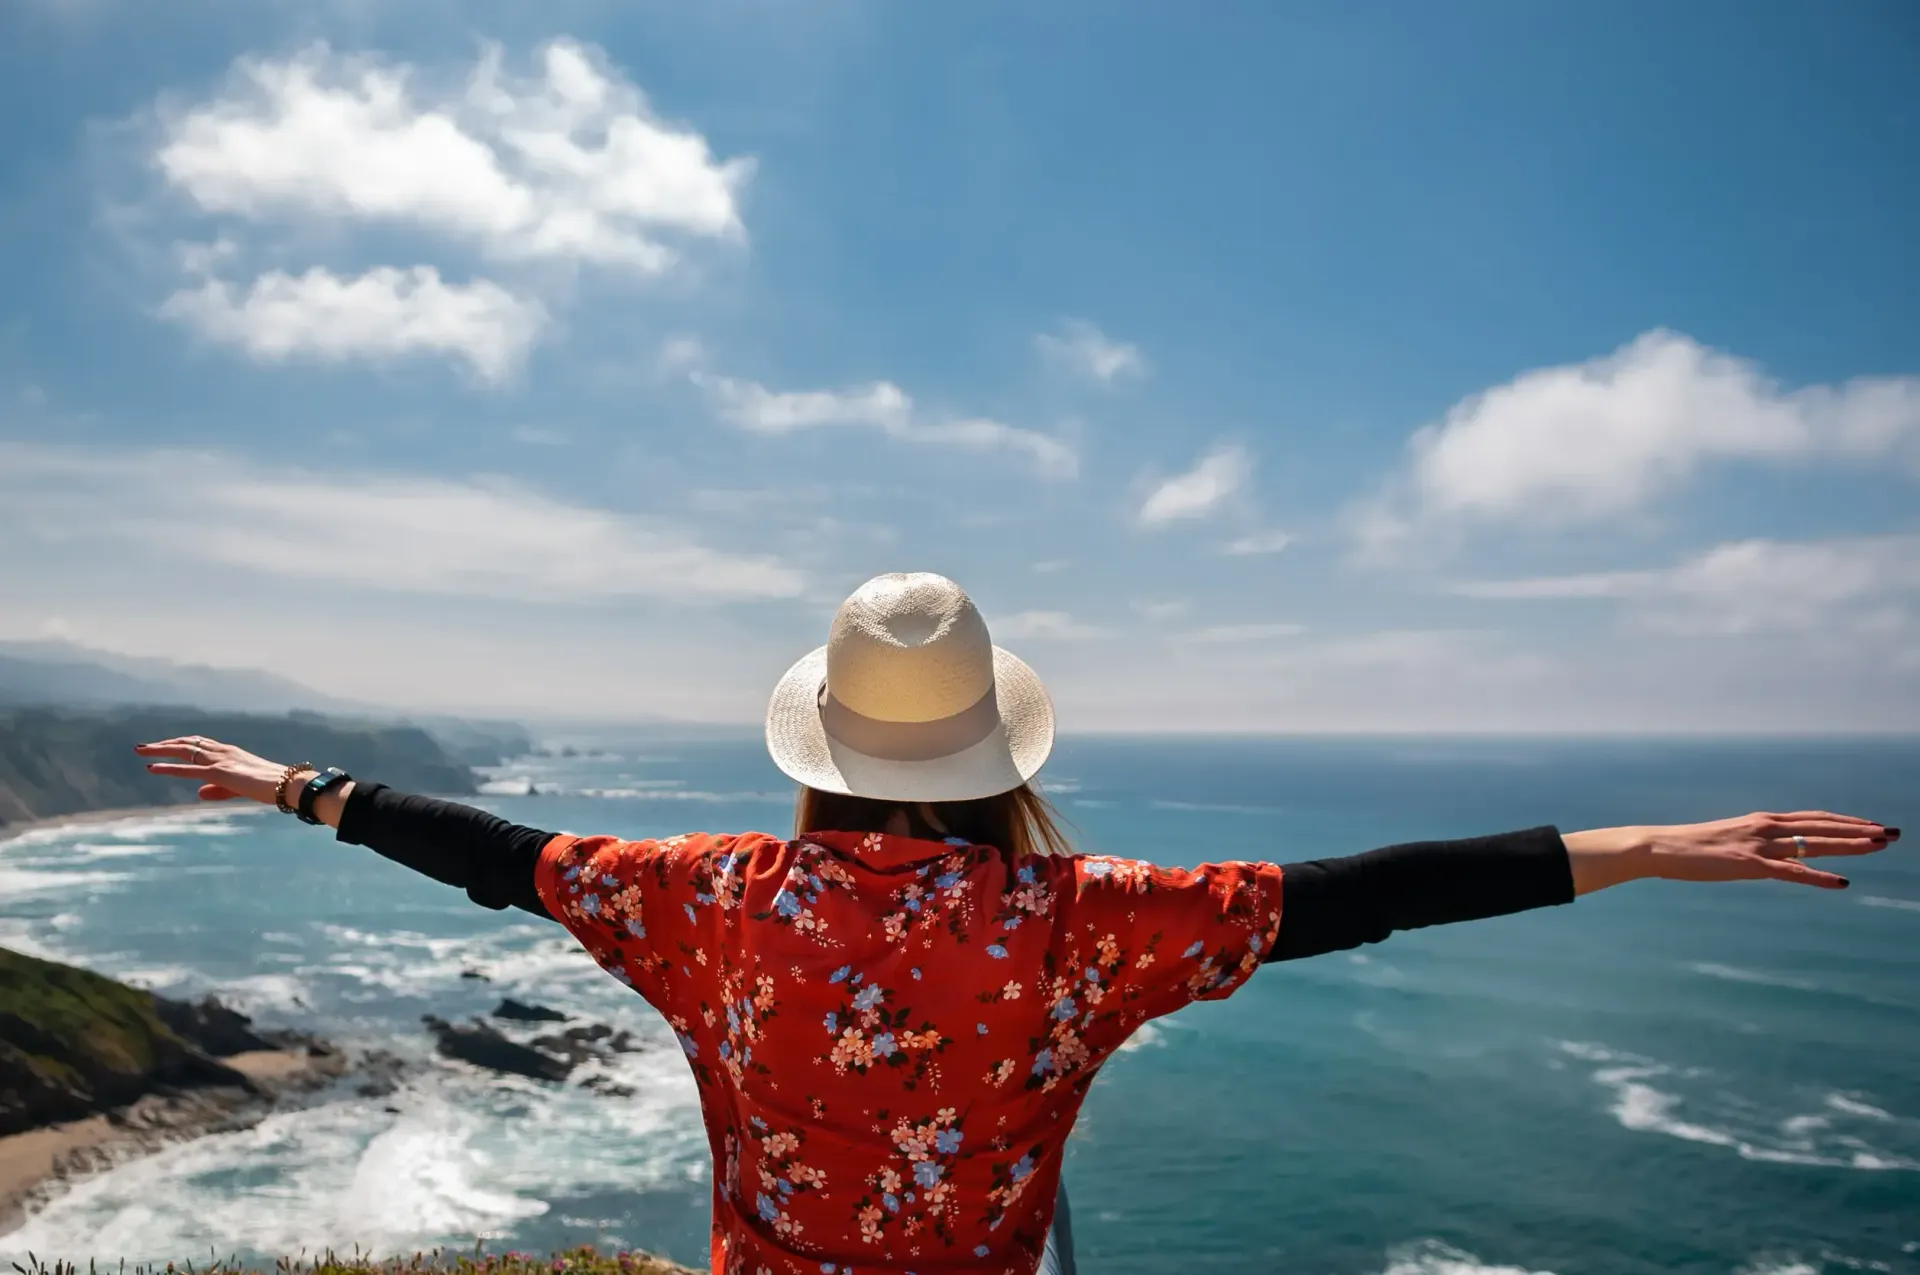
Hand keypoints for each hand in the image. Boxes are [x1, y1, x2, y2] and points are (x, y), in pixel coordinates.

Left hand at [134, 735, 309, 806]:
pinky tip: (152, 768)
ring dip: (160, 749)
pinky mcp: (219, 772)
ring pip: (184, 750)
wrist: (289, 785)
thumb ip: (218, 789)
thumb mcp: (240, 787)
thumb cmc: (272, 786)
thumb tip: (198, 792)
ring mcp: (221, 760)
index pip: (199, 744)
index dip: (179, 744)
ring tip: (140, 751)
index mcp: (230, 753)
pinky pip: (188, 769)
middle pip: (188, 742)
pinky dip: (168, 768)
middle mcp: (223, 751)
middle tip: (142, 747)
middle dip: (164, 743)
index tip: (162, 746)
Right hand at [1565, 811, 1895, 894]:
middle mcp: (1765, 826)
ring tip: (1881, 845)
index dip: (1846, 821)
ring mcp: (1758, 844)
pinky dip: (1819, 877)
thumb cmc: (1689, 848)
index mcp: (1761, 821)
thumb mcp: (1728, 843)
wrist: (1659, 847)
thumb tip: (1771, 857)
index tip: (1872, 825)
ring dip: (1851, 844)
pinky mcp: (1749, 864)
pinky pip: (1792, 872)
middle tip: (1893, 832)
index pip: (1814, 818)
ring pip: (1815, 843)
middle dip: (1861, 829)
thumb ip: (1754, 846)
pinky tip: (1842, 883)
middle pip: (1823, 826)